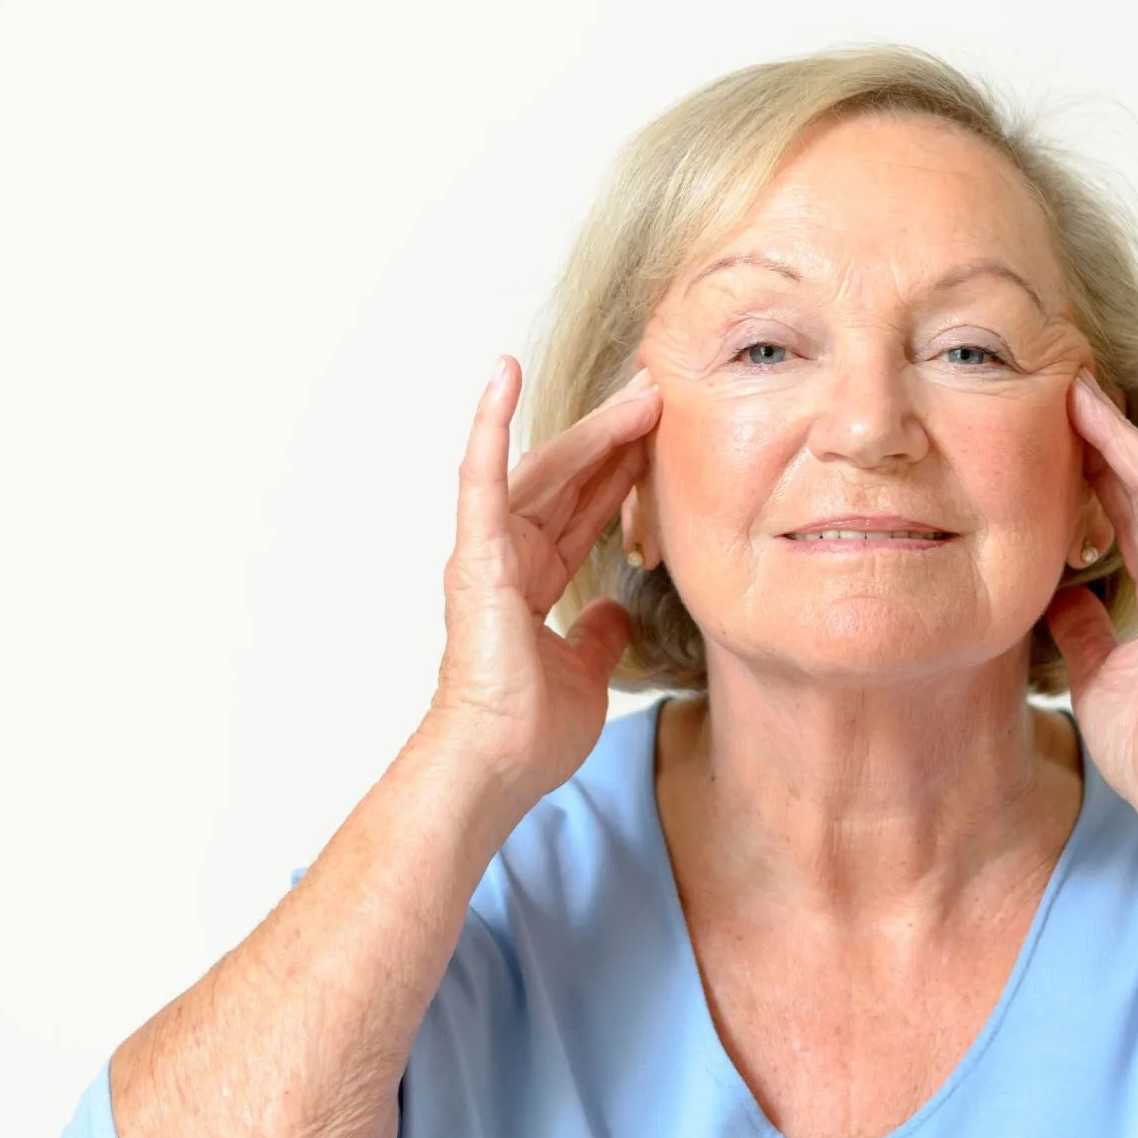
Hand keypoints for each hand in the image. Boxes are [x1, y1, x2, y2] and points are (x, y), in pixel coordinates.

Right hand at [426, 355, 661, 811]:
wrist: (495, 766)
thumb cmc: (527, 733)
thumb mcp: (584, 673)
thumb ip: (596, 635)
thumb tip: (615, 612)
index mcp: (531, 580)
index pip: (585, 509)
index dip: (622, 469)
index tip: (662, 430)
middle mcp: (508, 556)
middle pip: (571, 478)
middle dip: (618, 434)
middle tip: (662, 388)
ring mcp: (488, 551)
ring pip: (546, 469)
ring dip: (593, 426)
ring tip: (639, 388)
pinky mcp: (475, 555)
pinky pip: (480, 477)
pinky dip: (488, 423)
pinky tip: (502, 372)